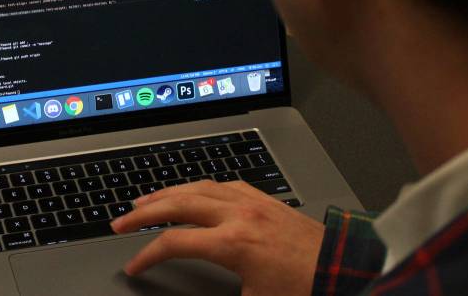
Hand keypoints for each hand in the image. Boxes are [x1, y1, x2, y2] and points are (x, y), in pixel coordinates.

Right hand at [110, 180, 323, 295]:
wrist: (346, 273)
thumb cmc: (305, 291)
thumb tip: (194, 295)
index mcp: (234, 243)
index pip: (175, 242)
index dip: (148, 255)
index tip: (134, 266)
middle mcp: (240, 215)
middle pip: (180, 203)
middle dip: (146, 212)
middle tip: (121, 220)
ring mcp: (255, 204)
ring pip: (201, 187)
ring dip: (170, 191)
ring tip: (147, 199)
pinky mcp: (268, 202)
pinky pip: (226, 184)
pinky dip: (202, 186)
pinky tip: (196, 190)